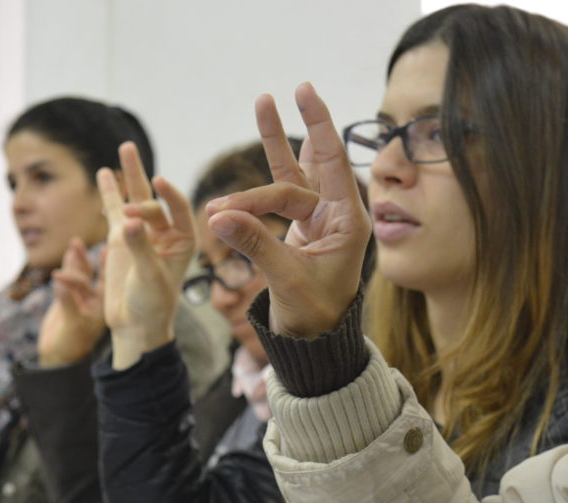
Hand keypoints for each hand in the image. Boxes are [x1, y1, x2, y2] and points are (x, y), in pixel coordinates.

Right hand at [38, 237, 106, 366]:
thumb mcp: (73, 324)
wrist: (58, 357)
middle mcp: (94, 300)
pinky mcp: (65, 301)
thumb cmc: (72, 344)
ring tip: (73, 244)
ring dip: (74, 261)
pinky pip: (64, 282)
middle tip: (77, 242)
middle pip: (90, 273)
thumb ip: (67, 303)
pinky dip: (64, 271)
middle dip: (84, 258)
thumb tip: (59, 283)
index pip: (107, 279)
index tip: (106, 248)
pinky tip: (64, 258)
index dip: (107, 263)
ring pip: (77, 275)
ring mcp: (79, 300)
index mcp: (103, 305)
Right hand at [99, 142, 195, 369]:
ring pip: (136, 198)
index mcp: (184, 241)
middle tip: (128, 153)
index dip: (169, 194)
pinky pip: (116, 211)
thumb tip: (128, 221)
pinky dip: (110, 194)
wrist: (135, 325)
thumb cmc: (152, 305)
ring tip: (126, 147)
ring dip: (130, 174)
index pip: (179, 209)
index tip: (158, 182)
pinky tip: (105, 173)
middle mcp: (165, 233)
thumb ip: (139, 248)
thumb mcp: (149, 277)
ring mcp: (143, 234)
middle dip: (142, 177)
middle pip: (155, 197)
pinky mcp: (122, 239)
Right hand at [206, 83, 369, 338]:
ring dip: (273, 145)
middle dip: (282, 136)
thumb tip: (219, 215)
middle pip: (303, 167)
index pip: (332, 162)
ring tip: (263, 104)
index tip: (305, 92)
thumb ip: (255, 243)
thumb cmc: (313, 316)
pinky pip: (275, 200)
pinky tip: (254, 165)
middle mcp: (334, 215)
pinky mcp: (296, 231)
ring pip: (288, 176)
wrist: (313, 344)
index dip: (318, 125)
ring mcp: (314, 221)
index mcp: (348, 221)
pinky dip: (254, 190)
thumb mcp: (286, 279)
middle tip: (266, 100)